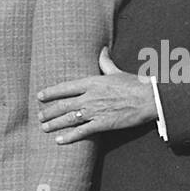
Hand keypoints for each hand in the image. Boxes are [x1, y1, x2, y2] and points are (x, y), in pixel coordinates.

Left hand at [37, 72, 155, 142]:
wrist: (150, 99)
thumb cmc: (134, 84)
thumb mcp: (117, 72)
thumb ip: (105, 62)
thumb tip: (102, 49)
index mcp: (92, 82)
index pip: (65, 87)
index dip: (51, 92)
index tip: (40, 96)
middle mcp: (90, 97)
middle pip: (63, 105)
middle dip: (49, 111)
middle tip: (39, 116)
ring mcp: (95, 111)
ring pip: (69, 118)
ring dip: (54, 124)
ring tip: (43, 128)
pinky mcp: (102, 124)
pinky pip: (82, 132)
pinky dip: (69, 137)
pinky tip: (59, 141)